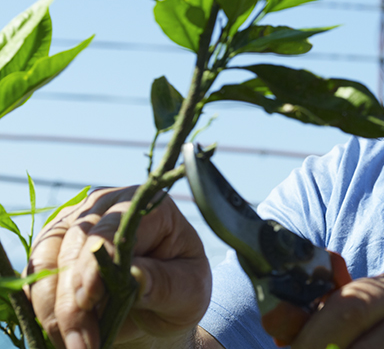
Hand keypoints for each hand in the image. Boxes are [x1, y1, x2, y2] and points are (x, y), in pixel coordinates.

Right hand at [26, 186, 211, 348]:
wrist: (159, 308)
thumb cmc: (180, 290)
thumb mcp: (190, 290)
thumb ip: (165, 282)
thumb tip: (134, 275)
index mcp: (148, 207)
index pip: (112, 229)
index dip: (95, 265)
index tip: (88, 300)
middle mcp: (106, 208)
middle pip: (74, 248)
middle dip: (73, 301)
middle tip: (84, 343)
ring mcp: (74, 226)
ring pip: (46, 264)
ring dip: (54, 310)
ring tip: (76, 345)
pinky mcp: (52, 250)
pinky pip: (35, 280)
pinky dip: (44, 311)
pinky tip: (65, 336)